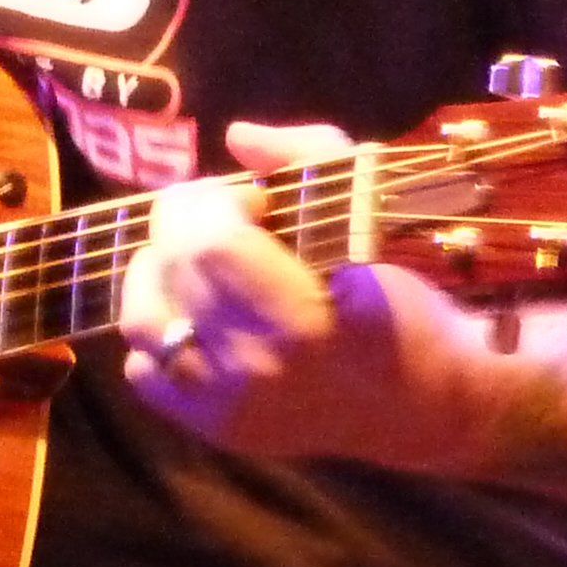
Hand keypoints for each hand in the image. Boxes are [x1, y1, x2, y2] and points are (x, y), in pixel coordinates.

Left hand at [116, 120, 482, 469]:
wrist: (426, 403)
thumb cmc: (403, 304)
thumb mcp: (371, 215)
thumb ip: (308, 158)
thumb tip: (238, 136)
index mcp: (299, 321)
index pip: (206, 244)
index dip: (215, 201)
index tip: (254, 201)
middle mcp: (253, 373)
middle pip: (170, 271)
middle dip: (188, 224)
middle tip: (229, 223)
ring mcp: (227, 409)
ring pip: (140, 320)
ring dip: (162, 275)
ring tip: (203, 267)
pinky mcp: (214, 429)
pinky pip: (143, 372)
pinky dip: (159, 336)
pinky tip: (202, 319)